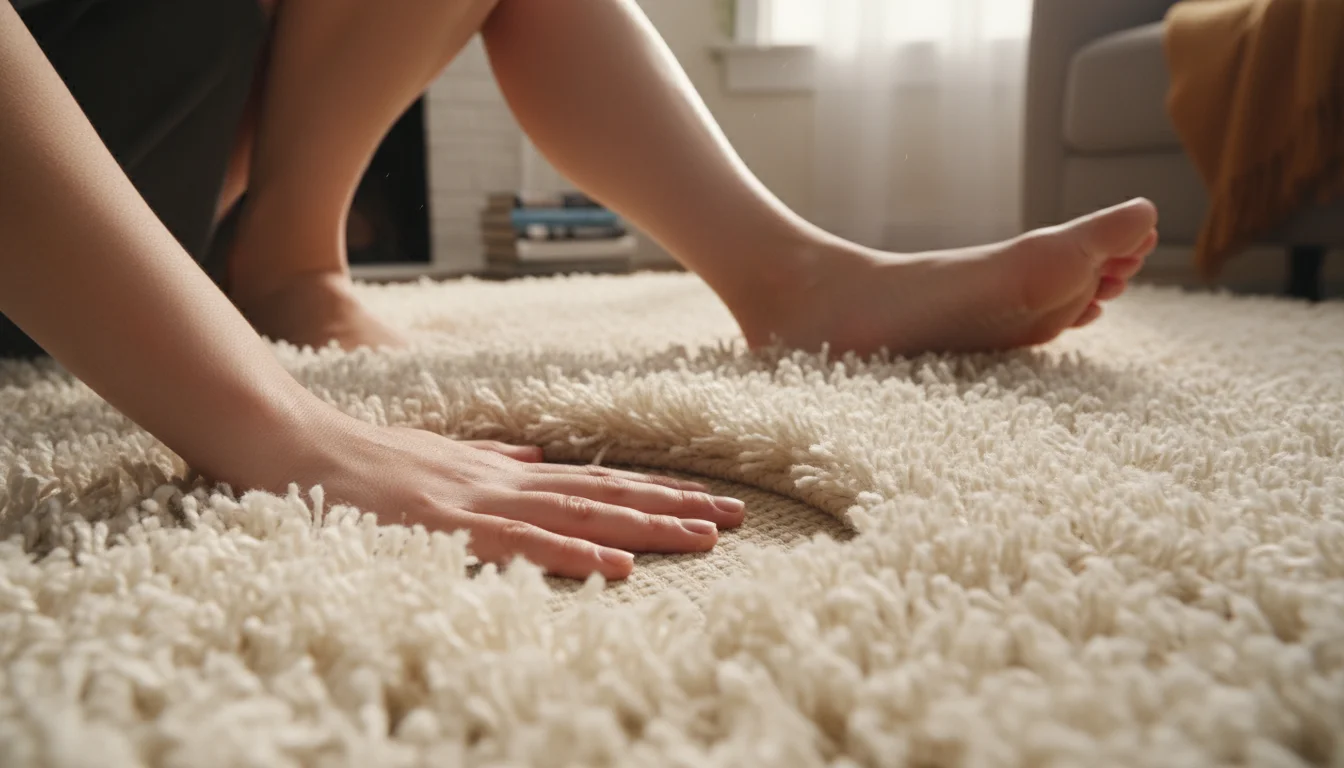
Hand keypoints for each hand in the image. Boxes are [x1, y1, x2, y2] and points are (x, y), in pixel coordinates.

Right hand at [287, 419, 744, 579]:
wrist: (293, 444)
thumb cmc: (361, 460)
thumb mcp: (439, 456)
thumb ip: (492, 459)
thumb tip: (538, 458)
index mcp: (506, 473)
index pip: (598, 483)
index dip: (657, 492)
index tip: (709, 503)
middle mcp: (505, 483)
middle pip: (606, 495)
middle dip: (674, 507)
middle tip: (738, 518)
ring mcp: (478, 504)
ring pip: (579, 516)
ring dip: (643, 528)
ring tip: (702, 539)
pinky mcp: (446, 528)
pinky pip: (520, 545)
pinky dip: (572, 556)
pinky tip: (615, 569)